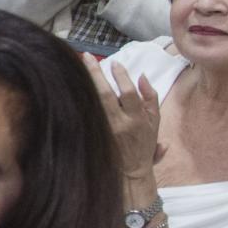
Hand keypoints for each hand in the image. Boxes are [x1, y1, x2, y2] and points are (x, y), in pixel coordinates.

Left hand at [85, 55, 163, 181]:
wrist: (132, 171)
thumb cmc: (144, 142)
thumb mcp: (155, 121)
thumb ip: (151, 97)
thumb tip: (142, 76)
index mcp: (137, 119)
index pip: (129, 93)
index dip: (122, 77)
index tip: (114, 63)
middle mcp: (120, 124)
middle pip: (105, 95)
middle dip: (96, 74)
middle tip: (87, 57)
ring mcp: (105, 130)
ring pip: (92, 103)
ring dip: (84, 84)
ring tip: (76, 67)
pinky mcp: (93, 134)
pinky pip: (85, 113)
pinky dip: (79, 99)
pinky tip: (71, 86)